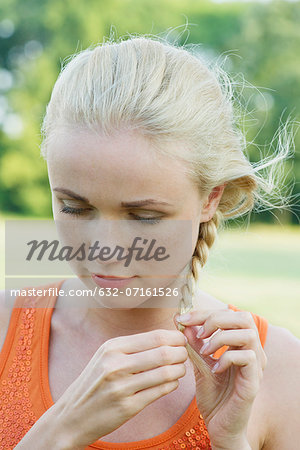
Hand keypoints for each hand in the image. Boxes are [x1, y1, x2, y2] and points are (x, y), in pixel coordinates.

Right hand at [56, 329, 187, 447]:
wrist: (72, 416)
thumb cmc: (95, 382)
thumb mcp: (106, 356)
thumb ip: (133, 346)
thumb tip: (167, 337)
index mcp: (113, 347)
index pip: (155, 336)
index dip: (175, 338)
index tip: (181, 340)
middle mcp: (116, 364)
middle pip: (164, 353)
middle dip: (181, 353)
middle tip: (184, 354)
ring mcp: (122, 387)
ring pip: (166, 373)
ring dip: (180, 370)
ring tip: (179, 369)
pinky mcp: (128, 406)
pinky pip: (161, 391)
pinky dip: (172, 385)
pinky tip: (171, 383)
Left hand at [174, 308, 266, 448]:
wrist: (219, 427)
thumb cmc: (213, 395)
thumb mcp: (199, 363)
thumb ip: (193, 342)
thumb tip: (180, 319)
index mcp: (240, 343)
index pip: (228, 314)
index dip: (204, 312)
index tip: (182, 319)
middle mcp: (252, 351)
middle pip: (244, 317)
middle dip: (216, 319)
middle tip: (198, 332)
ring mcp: (256, 366)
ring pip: (248, 333)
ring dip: (221, 338)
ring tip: (205, 351)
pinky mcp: (254, 382)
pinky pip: (247, 357)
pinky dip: (227, 358)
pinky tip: (214, 369)